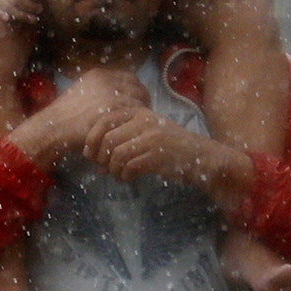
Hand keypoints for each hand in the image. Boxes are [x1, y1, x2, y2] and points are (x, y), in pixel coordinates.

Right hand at [10, 66, 148, 167]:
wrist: (53, 128)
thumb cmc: (64, 117)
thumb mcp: (79, 93)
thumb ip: (98, 91)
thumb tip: (116, 93)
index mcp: (98, 75)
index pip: (130, 78)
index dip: (138, 90)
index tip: (140, 101)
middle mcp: (107, 81)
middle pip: (137, 88)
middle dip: (143, 101)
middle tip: (144, 114)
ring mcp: (111, 95)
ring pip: (138, 102)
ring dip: (141, 113)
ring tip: (138, 124)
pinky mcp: (114, 111)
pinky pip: (135, 115)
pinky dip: (137, 122)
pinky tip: (134, 130)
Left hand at [86, 105, 250, 207]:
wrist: (201, 157)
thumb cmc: (169, 147)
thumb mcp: (145, 134)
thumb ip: (121, 140)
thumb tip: (94, 159)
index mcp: (139, 111)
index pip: (104, 119)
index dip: (92, 138)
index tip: (89, 154)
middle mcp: (145, 121)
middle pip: (108, 139)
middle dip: (100, 157)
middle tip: (102, 168)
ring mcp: (153, 138)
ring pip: (117, 155)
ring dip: (112, 169)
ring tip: (118, 175)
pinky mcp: (158, 155)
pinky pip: (130, 167)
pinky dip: (124, 176)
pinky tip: (128, 178)